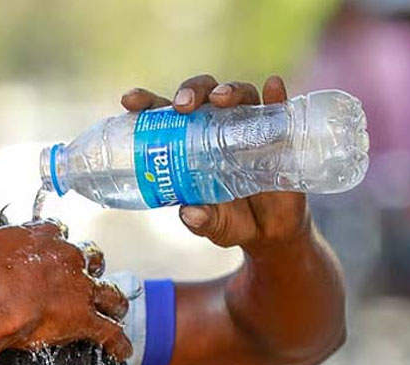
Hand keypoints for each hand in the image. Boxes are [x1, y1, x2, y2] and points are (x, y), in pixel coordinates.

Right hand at [0, 214, 131, 358]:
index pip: (57, 231)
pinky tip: (122, 350)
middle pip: (91, 257)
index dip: (56, 241)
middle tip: (87, 274)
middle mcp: (69, 258)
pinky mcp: (84, 318)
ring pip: (110, 292)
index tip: (51, 248)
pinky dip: (118, 342)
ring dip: (114, 300)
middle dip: (91, 265)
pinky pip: (110, 331)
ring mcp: (80, 289)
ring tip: (117, 307)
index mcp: (44, 237)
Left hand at [121, 75, 312, 250]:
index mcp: (188, 143)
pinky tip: (273, 87)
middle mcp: (217, 127)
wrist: (269, 232)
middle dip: (190, 92)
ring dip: (228, 91)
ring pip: (238, 96)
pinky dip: (276, 96)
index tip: (130, 100)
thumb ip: (201, 221)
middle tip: (183, 105)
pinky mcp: (279, 134)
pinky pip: (278, 109)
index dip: (146, 103)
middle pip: (202, 96)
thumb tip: (190, 214)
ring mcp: (248, 128)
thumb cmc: (230, 220)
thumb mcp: (212, 225)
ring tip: (220, 100)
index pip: (164, 115)